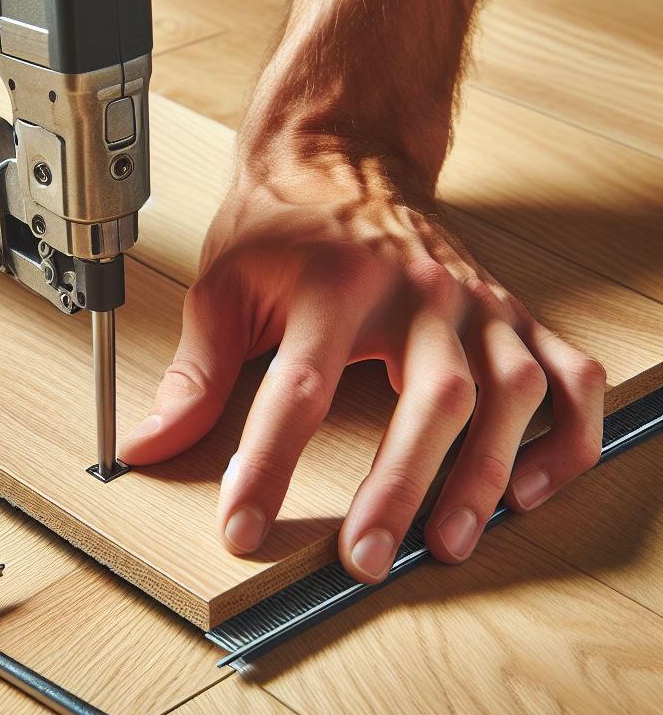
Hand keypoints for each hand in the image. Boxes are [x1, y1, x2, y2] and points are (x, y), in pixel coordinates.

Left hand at [119, 142, 604, 580]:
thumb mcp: (223, 288)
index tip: (243, 526)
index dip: (269, 467)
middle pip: (429, 397)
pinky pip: (566, 374)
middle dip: (399, 487)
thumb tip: (149, 444)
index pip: (300, 390)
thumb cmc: (281, 223)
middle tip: (363, 558)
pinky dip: (564, 437)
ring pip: (507, 390)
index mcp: (335, 281)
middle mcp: (416, 290)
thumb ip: (196, 373)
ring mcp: (472, 301)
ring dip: (485, 472)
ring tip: (448, 541)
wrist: (341, 156)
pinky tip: (528, 486)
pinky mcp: (507, 311)